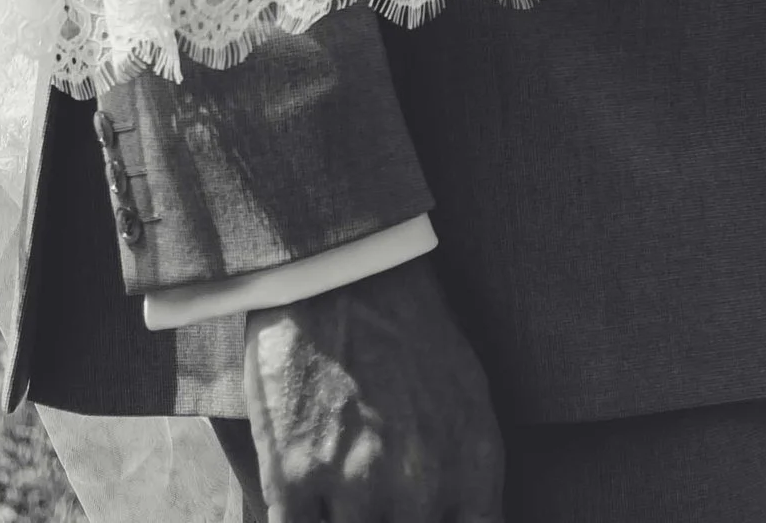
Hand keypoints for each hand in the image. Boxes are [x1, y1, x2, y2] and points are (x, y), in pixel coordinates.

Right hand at [242, 258, 504, 522]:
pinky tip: (305, 495)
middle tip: (372, 490)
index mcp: (471, 465)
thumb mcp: (466, 398)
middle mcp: (420, 486)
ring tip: (340, 483)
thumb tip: (460, 520)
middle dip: (384, 521)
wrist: (343, 267)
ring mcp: (356, 486)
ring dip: (343, 518)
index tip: (420, 516)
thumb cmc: (408, 329)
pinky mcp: (293, 477)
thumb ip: (467, 476)